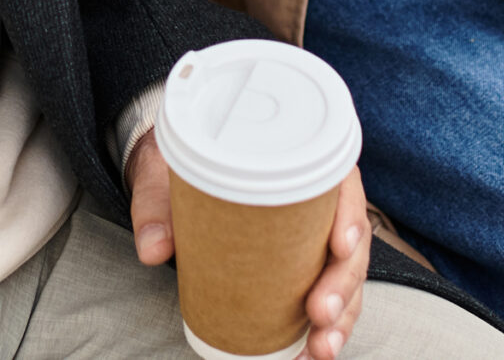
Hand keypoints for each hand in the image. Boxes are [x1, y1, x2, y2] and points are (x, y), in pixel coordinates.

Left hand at [126, 130, 368, 359]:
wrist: (170, 181)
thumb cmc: (179, 172)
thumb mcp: (163, 178)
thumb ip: (155, 207)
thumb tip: (152, 250)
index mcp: (295, 161)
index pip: (341, 182)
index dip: (350, 214)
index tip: (340, 246)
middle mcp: (316, 201)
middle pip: (350, 241)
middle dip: (343, 283)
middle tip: (320, 313)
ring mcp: (312, 239)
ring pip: (345, 277)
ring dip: (341, 317)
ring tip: (320, 347)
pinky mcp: (301, 268)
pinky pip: (327, 298)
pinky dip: (326, 329)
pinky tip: (316, 351)